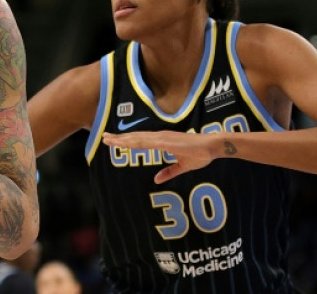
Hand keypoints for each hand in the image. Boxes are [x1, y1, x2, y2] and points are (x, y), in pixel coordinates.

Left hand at [101, 130, 215, 183]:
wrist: (212, 147)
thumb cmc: (200, 154)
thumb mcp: (182, 166)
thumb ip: (169, 172)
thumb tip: (156, 180)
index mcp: (162, 141)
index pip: (140, 141)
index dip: (126, 141)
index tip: (113, 141)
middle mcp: (159, 137)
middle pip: (135, 137)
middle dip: (119, 138)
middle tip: (104, 138)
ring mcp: (162, 138)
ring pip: (137, 138)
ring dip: (122, 139)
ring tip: (109, 140)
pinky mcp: (166, 141)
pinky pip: (147, 142)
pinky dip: (134, 141)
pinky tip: (125, 143)